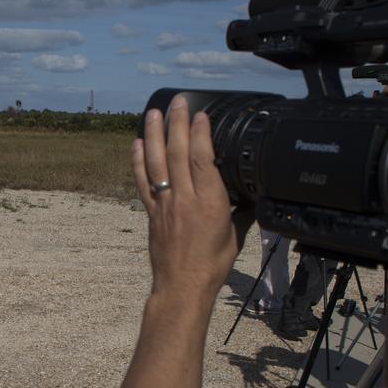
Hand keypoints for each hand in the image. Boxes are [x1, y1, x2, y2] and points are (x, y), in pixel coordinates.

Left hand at [133, 97, 244, 304]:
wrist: (182, 286)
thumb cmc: (212, 264)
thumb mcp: (235, 234)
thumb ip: (240, 209)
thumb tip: (250, 194)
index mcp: (210, 203)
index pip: (203, 159)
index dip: (201, 133)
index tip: (201, 114)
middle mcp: (184, 200)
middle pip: (177, 153)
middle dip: (176, 123)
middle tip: (177, 101)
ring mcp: (164, 205)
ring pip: (156, 163)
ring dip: (153, 135)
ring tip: (153, 112)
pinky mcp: (151, 213)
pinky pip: (143, 182)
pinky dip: (138, 161)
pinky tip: (137, 144)